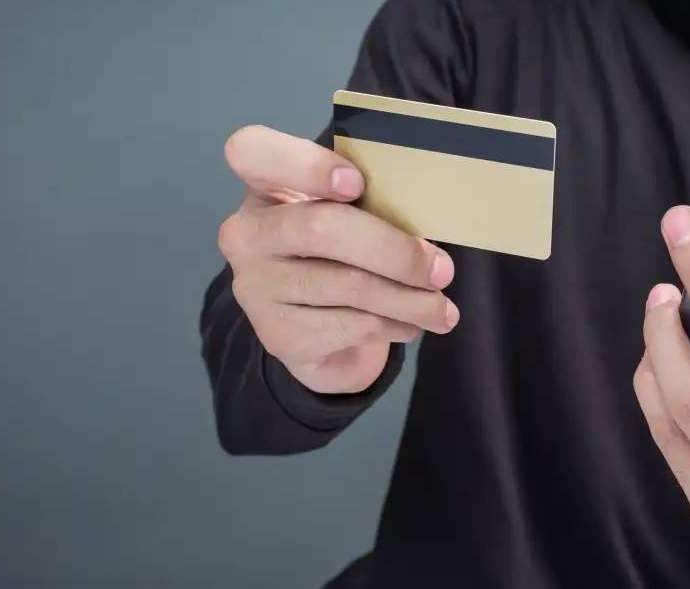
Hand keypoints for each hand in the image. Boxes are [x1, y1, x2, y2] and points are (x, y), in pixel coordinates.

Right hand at [219, 125, 458, 393]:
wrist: (322, 332)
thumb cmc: (344, 254)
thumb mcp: (353, 214)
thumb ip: (372, 201)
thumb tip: (428, 217)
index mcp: (263, 184)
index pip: (253, 152)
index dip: (306, 165)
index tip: (357, 184)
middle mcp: (246, 234)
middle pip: (321, 228)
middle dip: (395, 250)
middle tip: (443, 270)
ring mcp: (255, 287)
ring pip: (347, 285)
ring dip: (409, 299)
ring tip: (443, 308)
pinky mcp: (277, 334)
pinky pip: (350, 326)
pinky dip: (393, 326)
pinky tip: (410, 324)